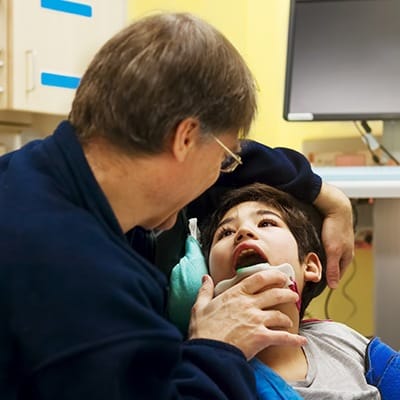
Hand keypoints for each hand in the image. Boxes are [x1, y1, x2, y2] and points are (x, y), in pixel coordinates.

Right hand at [188, 271, 306, 359]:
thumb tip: (205, 278)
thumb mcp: (200, 307)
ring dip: (287, 318)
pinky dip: (294, 339)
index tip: (281, 276)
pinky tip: (301, 340)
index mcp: (236, 294)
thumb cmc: (203, 330)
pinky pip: (282, 337)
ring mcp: (256, 321)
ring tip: (290, 321)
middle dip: (287, 293)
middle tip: (293, 294)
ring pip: (279, 315)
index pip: (259, 278)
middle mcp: (249, 304)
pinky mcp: (261, 338)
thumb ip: (205, 291)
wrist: (208, 352)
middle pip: (275, 294)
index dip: (273, 275)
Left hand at [313, 182, 353, 287]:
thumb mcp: (333, 251)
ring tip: (307, 264)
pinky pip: (323, 247)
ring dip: (319, 261)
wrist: (335, 207)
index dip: (327, 280)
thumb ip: (333, 268)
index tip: (314, 286)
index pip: (337, 275)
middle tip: (308, 275)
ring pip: (327, 256)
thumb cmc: (335, 228)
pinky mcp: (331, 235)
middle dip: (322, 271)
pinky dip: (317, 251)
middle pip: (332, 266)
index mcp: (347, 257)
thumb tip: (333, 286)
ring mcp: (338, 243)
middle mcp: (344, 251)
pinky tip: (310, 250)